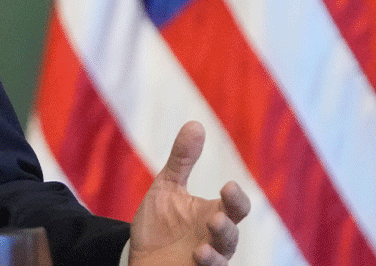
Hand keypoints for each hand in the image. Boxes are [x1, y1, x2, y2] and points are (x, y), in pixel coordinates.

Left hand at [129, 121, 249, 265]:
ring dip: (218, 246)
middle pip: (231, 234)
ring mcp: (206, 259)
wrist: (140, 257)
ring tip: (208, 235)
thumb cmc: (160, 223)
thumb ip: (182, 160)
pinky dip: (208, 263)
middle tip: (216, 215)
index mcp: (213, 214)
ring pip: (223, 256)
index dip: (236, 198)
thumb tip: (196, 123)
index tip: (228, 185)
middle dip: (227, 226)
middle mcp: (214, 239)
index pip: (235, 207)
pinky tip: (199, 254)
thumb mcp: (167, 187)